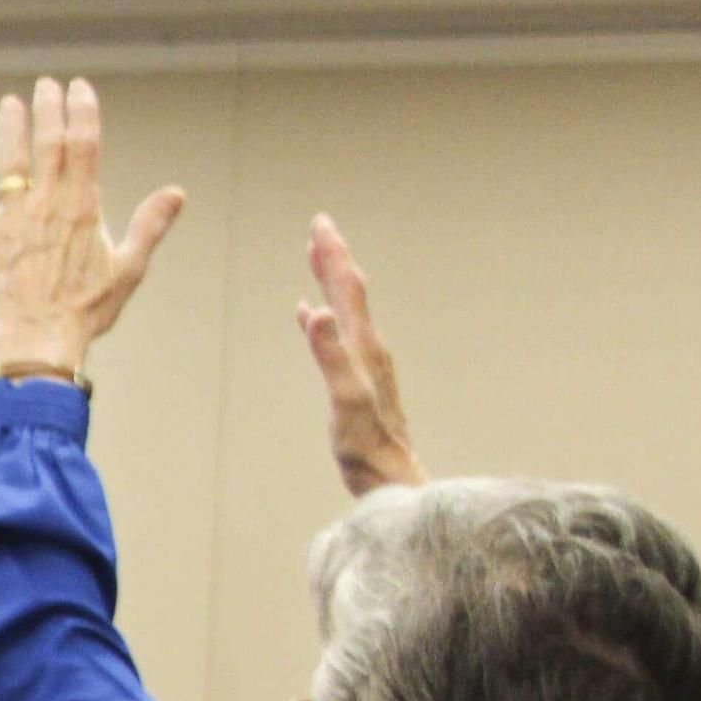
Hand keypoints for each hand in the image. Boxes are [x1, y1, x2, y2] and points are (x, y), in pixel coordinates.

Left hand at [0, 77, 183, 378]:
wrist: (36, 341)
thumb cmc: (85, 312)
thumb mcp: (128, 269)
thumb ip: (150, 226)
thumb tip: (176, 193)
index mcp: (84, 206)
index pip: (85, 143)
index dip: (82, 110)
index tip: (79, 87)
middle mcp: (48, 204)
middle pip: (49, 143)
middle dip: (48, 109)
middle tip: (46, 85)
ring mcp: (14, 218)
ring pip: (11, 161)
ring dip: (11, 129)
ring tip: (10, 103)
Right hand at [297, 214, 420, 494]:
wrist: (389, 475)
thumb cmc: (365, 445)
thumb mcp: (344, 399)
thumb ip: (330, 355)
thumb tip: (316, 310)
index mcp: (363, 347)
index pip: (348, 290)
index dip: (333, 257)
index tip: (320, 225)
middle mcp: (367, 348)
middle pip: (350, 293)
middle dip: (334, 258)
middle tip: (320, 227)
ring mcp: (364, 363)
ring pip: (345, 310)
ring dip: (330, 282)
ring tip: (317, 259)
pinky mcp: (356, 378)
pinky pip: (337, 335)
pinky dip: (322, 318)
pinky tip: (311, 316)